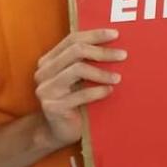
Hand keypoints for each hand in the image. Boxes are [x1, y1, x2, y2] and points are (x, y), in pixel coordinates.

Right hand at [33, 29, 125, 147]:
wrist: (60, 131)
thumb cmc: (75, 101)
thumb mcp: (79, 79)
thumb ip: (87, 62)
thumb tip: (117, 44)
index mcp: (49, 61)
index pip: (72, 39)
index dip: (95, 35)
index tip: (116, 35)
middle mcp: (43, 72)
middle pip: (76, 51)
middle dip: (103, 51)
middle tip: (123, 55)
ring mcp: (46, 90)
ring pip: (78, 69)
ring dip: (102, 72)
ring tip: (118, 78)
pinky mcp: (52, 107)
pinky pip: (80, 94)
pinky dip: (98, 91)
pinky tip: (109, 91)